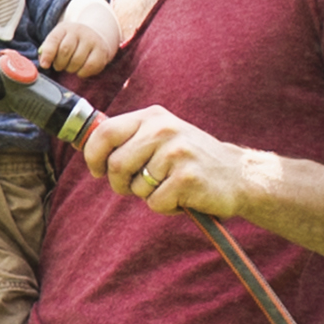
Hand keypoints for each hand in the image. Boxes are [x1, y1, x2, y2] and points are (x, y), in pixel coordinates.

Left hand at [33, 3, 123, 79]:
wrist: (95, 36)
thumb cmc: (71, 42)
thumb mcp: (58, 40)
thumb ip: (48, 50)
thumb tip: (43, 63)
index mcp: (64, 28)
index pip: (53, 40)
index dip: (47, 54)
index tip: (44, 65)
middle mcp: (79, 31)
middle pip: (65, 51)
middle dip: (59, 64)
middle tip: (59, 66)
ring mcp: (92, 40)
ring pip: (77, 60)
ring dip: (70, 69)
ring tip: (70, 67)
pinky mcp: (102, 51)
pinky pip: (89, 67)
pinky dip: (82, 73)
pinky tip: (80, 70)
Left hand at [71, 96, 270, 221]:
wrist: (239, 175)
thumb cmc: (191, 160)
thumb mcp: (161, 137)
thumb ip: (129, 138)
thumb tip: (84, 143)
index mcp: (153, 117)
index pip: (105, 132)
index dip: (93, 156)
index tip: (96, 170)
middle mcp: (164, 130)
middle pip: (116, 165)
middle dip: (120, 184)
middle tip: (137, 186)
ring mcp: (177, 152)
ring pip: (136, 187)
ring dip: (148, 195)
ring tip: (170, 186)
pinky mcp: (187, 178)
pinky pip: (156, 202)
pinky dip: (166, 206)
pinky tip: (183, 197)